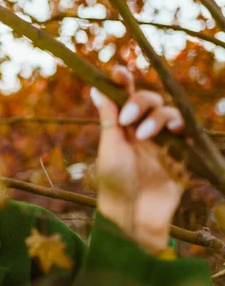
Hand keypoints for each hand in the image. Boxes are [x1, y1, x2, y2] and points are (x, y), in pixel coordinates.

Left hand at [90, 66, 185, 253]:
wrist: (133, 214)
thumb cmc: (115, 181)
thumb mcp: (109, 146)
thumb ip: (108, 117)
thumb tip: (95, 88)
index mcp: (122, 125)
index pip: (125, 96)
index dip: (123, 80)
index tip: (118, 71)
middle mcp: (143, 128)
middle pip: (150, 99)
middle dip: (140, 101)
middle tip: (127, 119)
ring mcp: (163, 140)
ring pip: (169, 113)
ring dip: (158, 118)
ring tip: (143, 136)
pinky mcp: (181, 154)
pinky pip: (189, 133)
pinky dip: (183, 127)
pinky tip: (175, 132)